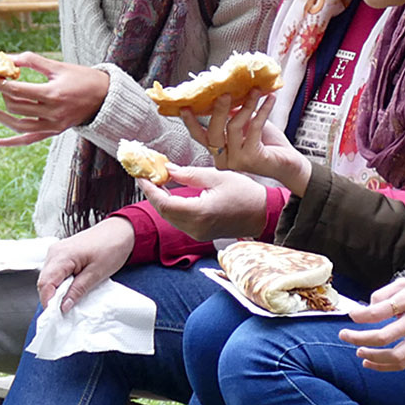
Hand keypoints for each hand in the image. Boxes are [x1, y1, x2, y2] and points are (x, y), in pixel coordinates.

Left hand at [0, 53, 110, 147]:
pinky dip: (9, 142)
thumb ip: (32, 61)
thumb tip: (7, 58)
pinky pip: (27, 140)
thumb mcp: (58, 66)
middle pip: (15, 106)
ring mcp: (52, 126)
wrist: (105, 98)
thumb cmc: (83, 78)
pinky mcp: (52, 132)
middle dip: (0, 93)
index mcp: (52, 94)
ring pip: (17, 124)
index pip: (16, 89)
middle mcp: (51, 113)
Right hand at [37, 217, 135, 311]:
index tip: (56, 316)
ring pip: (48, 278)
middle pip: (44, 281)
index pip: (45, 284)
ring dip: (56, 291)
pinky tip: (71, 288)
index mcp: (62, 255)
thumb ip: (77, 290)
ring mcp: (56, 252)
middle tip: (64, 311)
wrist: (120, 231)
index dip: (48, 302)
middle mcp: (54, 252)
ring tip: (70, 299)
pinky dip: (60, 283)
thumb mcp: (97, 274)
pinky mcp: (61, 253)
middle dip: (52, 298)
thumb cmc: (111, 247)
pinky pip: (54, 272)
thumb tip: (63, 306)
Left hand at [137, 163, 270, 241]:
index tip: (141, 175)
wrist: (263, 214)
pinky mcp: (200, 234)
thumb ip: (189, 174)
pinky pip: (178, 221)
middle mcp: (196, 227)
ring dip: (160, 200)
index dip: (149, 189)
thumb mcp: (217, 176)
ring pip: (169, 217)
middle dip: (152, 193)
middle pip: (163, 211)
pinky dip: (170, 207)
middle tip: (146, 175)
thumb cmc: (245, 193)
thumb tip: (167, 170)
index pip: (164, 202)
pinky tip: (169, 193)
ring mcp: (197, 233)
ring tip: (155, 182)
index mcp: (199, 212)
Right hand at [181, 91, 311, 193]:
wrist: (289, 164)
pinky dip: (262, 111)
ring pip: (234, 127)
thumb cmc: (267, 144)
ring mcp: (236, 162)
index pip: (200, 137)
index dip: (191, 122)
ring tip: (256, 91)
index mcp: (218, 152)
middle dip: (218, 110)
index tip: (185, 106)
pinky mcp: (252, 158)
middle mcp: (223, 160)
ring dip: (247, 105)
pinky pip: (254, 128)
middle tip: (225, 92)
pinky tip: (269, 100)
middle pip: (213, 133)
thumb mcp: (246, 126)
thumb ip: (233, 115)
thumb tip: (224, 93)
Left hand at [340, 278, 404, 371]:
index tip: (352, 315)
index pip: (379, 311)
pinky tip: (369, 362)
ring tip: (358, 351)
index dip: (360, 315)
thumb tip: (366, 307)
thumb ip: (385, 292)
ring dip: (371, 356)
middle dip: (358, 338)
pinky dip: (383, 366)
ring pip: (393, 355)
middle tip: (344, 335)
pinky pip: (403, 363)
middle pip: (382, 336)